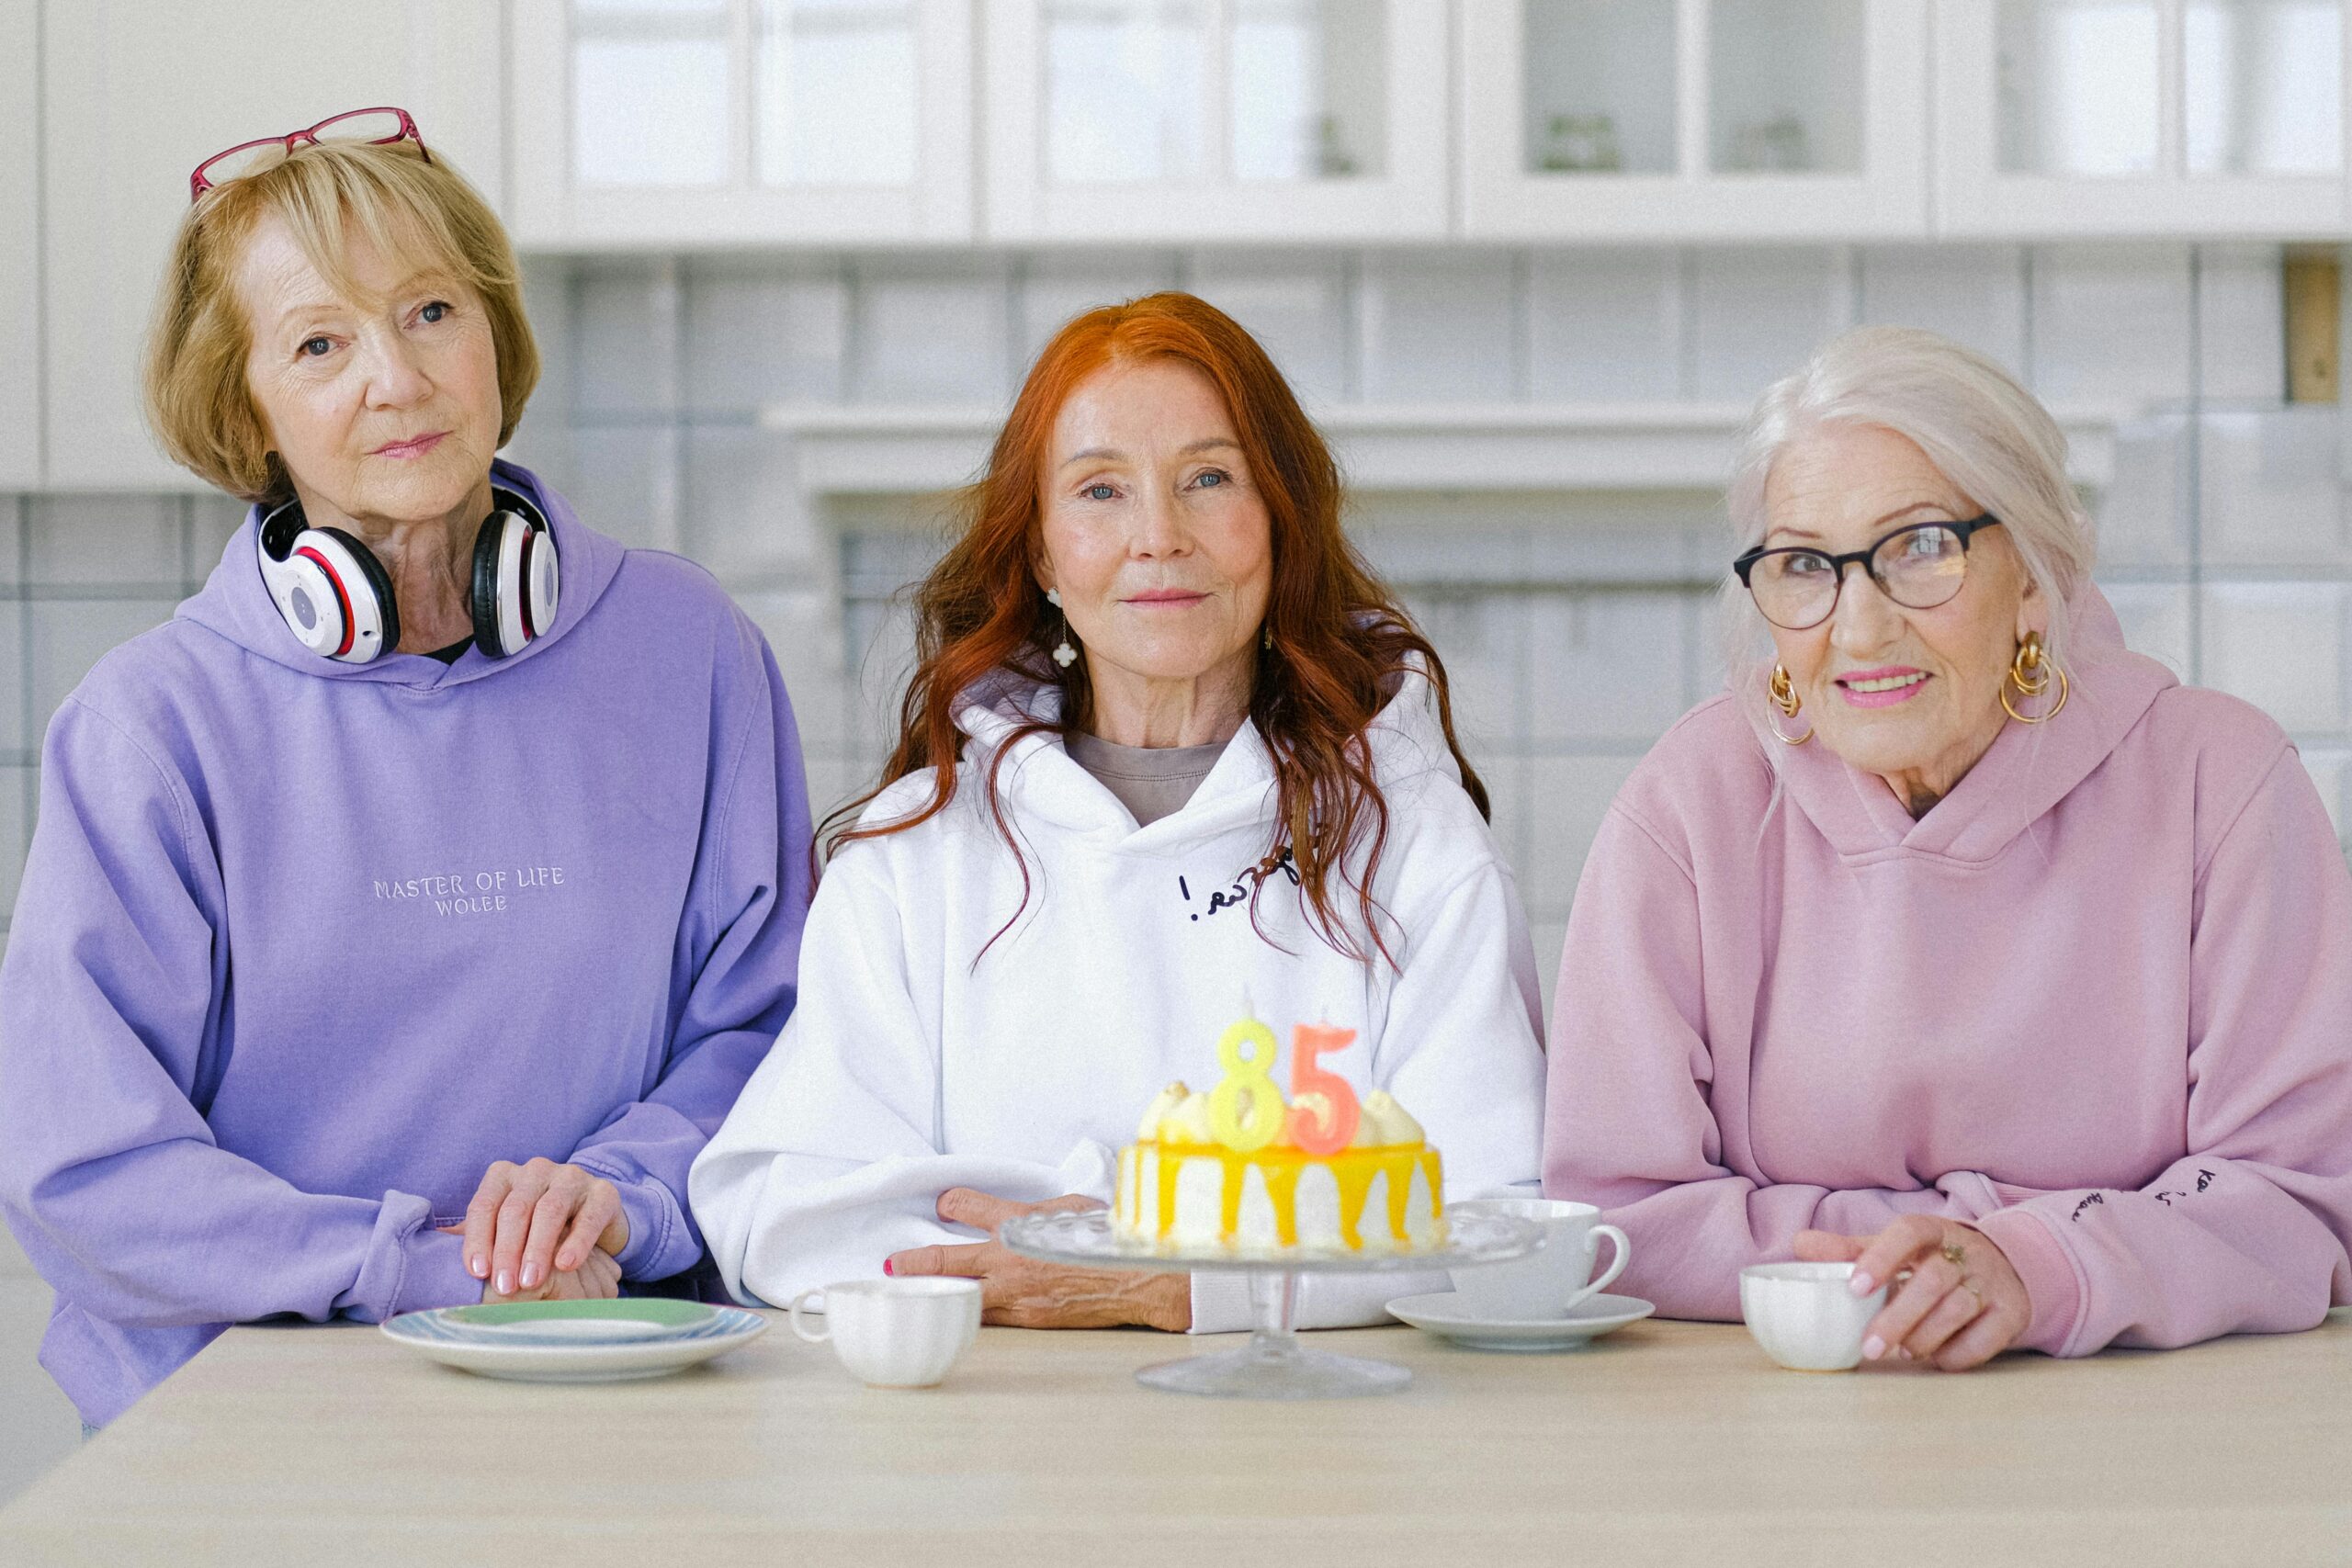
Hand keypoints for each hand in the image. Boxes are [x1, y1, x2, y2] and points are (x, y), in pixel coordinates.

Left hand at [459, 1157, 629, 1297]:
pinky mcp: (603, 1193)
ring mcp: (571, 1177)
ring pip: (550, 1209)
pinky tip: (566, 1264)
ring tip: (531, 1281)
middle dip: (507, 1250)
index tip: (477, 1273)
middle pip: (516, 1209)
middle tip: (505, 1287)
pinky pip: (589, 1215)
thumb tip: (431, 1249)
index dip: (479, 1240)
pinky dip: (577, 1241)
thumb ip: (474, 1235)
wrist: (592, 1220)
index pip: (485, 1205)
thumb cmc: (536, 1227)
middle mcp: (536, 1170)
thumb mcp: (503, 1228)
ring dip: (538, 1248)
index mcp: (504, 1175)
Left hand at [885, 1188, 1190, 1330]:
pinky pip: (989, 1318)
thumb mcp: (1071, 1208)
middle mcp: (1010, 1259)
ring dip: (935, 1297)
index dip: (951, 1202)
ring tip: (914, 1297)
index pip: (970, 1206)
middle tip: (894, 1265)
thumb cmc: (1109, 1239)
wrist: (1137, 1279)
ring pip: (961, 1298)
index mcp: (1021, 1223)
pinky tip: (957, 1316)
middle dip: (914, 1264)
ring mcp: (1015, 1294)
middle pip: (946, 1262)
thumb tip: (1020, 1212)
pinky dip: (970, 1315)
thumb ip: (1038, 1211)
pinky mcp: (1027, 1319)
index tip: (943, 1202)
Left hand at [1796, 1217, 2028, 1370]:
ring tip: (1902, 1352)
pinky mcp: (2011, 1314)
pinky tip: (1935, 1359)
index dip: (1880, 1258)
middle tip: (1869, 1346)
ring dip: (1924, 1338)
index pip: (1908, 1232)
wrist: (2003, 1268)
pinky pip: (1984, 1340)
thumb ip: (1848, 1250)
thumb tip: (1799, 1244)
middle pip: (1932, 1282)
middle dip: (1898, 1317)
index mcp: (1931, 1231)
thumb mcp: (1893, 1249)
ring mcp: (1991, 1282)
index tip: (1853, 1288)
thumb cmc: (1931, 1260)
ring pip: (1958, 1310)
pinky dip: (1955, 1355)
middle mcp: (1965, 1253)